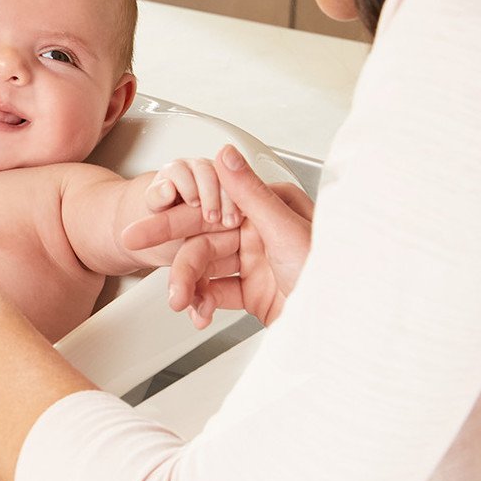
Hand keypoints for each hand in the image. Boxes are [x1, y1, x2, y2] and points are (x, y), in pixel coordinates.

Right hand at [142, 146, 313, 327]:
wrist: (343, 323)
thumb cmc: (330, 276)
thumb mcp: (286, 230)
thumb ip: (250, 194)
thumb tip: (227, 156)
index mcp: (272, 209)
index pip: (213, 210)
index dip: (175, 216)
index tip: (145, 221)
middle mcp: (263, 233)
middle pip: (205, 241)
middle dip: (174, 256)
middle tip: (138, 256)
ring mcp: (258, 264)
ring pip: (208, 269)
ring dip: (189, 285)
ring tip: (179, 301)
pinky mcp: (255, 292)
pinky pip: (220, 292)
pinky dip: (205, 302)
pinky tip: (200, 310)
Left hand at [146, 153, 240, 229]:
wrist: (184, 228)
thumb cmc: (169, 214)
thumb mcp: (158, 208)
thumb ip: (157, 198)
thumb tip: (166, 188)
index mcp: (175, 170)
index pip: (180, 170)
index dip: (187, 185)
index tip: (193, 203)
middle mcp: (196, 169)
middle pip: (207, 171)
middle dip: (211, 195)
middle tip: (211, 217)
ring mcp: (217, 175)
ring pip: (228, 178)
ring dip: (230, 200)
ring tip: (228, 222)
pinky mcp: (235, 185)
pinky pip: (244, 187)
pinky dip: (245, 203)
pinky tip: (243, 217)